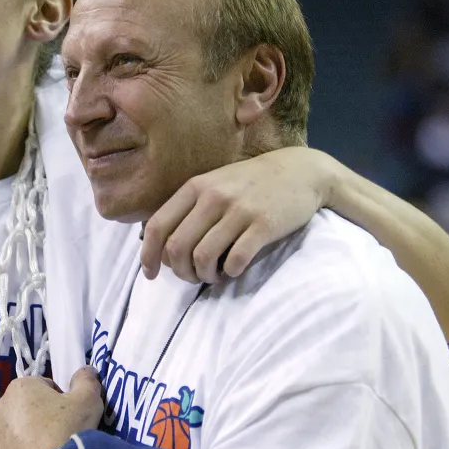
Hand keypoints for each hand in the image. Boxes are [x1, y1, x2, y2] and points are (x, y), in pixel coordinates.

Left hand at [0, 367, 103, 448]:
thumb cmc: (67, 431)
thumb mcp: (87, 401)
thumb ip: (85, 381)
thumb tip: (86, 370)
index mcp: (19, 388)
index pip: (42, 389)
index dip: (58, 402)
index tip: (67, 418)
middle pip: (22, 412)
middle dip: (36, 421)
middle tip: (56, 438)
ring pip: (8, 436)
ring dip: (22, 442)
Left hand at [141, 147, 335, 281]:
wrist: (300, 171)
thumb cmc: (250, 183)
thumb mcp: (214, 184)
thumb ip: (188, 209)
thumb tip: (161, 246)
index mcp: (195, 187)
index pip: (157, 226)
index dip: (148, 256)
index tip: (150, 274)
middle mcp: (213, 197)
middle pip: (177, 247)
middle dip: (180, 271)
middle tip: (192, 276)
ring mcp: (239, 210)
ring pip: (203, 257)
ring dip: (204, 275)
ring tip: (213, 275)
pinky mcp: (263, 225)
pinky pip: (236, 260)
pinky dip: (229, 272)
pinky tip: (233, 270)